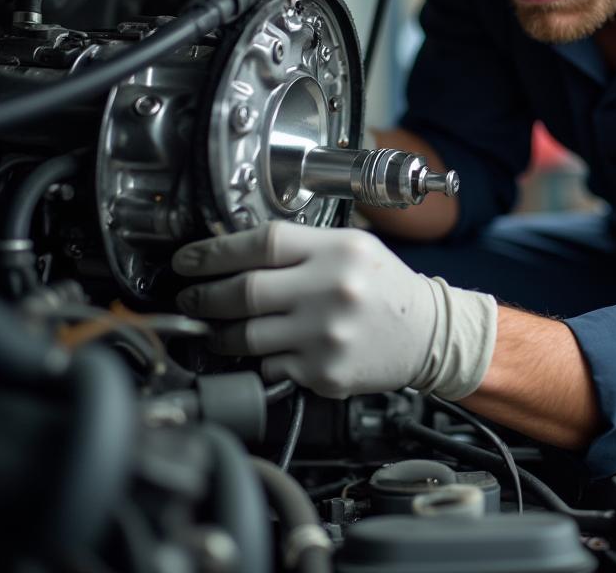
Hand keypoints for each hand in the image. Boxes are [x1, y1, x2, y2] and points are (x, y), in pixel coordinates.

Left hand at [171, 222, 496, 399]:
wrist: (427, 332)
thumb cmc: (384, 285)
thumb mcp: (352, 246)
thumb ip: (301, 246)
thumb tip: (233, 252)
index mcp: (337, 251)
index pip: (261, 244)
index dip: (213, 252)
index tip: (188, 260)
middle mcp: (331, 291)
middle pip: (243, 292)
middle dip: (202, 296)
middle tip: (189, 297)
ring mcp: (326, 335)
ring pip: (246, 336)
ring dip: (219, 334)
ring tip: (215, 328)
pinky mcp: (324, 372)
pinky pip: (269, 366)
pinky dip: (258, 359)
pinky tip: (264, 350)